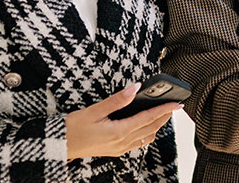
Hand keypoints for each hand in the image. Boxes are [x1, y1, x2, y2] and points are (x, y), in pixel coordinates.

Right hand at [65, 83, 180, 160]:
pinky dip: (146, 133)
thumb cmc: (73, 128)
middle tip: (174, 106)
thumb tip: (135, 88)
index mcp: (119, 132)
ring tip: (162, 113)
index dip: (164, 110)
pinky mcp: (115, 150)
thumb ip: (117, 100)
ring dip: (156, 125)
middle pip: (151, 129)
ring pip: (146, 137)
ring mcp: (119, 149)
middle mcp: (122, 143)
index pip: (148, 118)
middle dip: (164, 117)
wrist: (60, 145)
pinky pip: (137, 143)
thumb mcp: (94, 110)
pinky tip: (145, 125)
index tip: (177, 103)